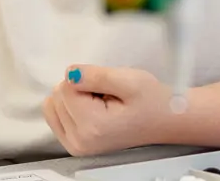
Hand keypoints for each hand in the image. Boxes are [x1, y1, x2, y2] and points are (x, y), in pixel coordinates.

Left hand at [42, 65, 174, 156]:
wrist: (165, 120)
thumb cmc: (151, 100)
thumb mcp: (128, 80)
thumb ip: (95, 75)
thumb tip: (69, 73)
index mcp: (92, 126)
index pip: (65, 86)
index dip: (86, 78)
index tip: (107, 86)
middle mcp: (79, 142)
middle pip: (57, 96)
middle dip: (80, 88)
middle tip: (106, 94)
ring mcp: (76, 147)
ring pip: (54, 105)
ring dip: (75, 97)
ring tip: (101, 101)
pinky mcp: (76, 146)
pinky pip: (55, 117)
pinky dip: (72, 107)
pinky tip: (93, 109)